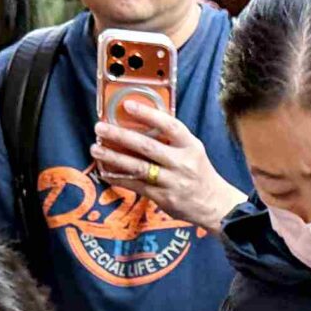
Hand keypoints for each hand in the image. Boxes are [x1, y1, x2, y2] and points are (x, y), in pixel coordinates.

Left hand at [93, 94, 245, 232]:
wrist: (215, 205)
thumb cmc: (199, 173)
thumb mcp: (192, 150)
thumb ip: (171, 138)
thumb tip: (140, 122)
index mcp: (191, 147)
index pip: (170, 126)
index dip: (148, 114)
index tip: (127, 105)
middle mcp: (181, 163)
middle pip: (147, 147)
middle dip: (120, 136)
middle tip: (100, 128)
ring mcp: (172, 182)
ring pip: (138, 167)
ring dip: (113, 157)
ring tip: (96, 149)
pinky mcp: (163, 198)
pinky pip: (136, 186)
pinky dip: (118, 178)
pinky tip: (104, 171)